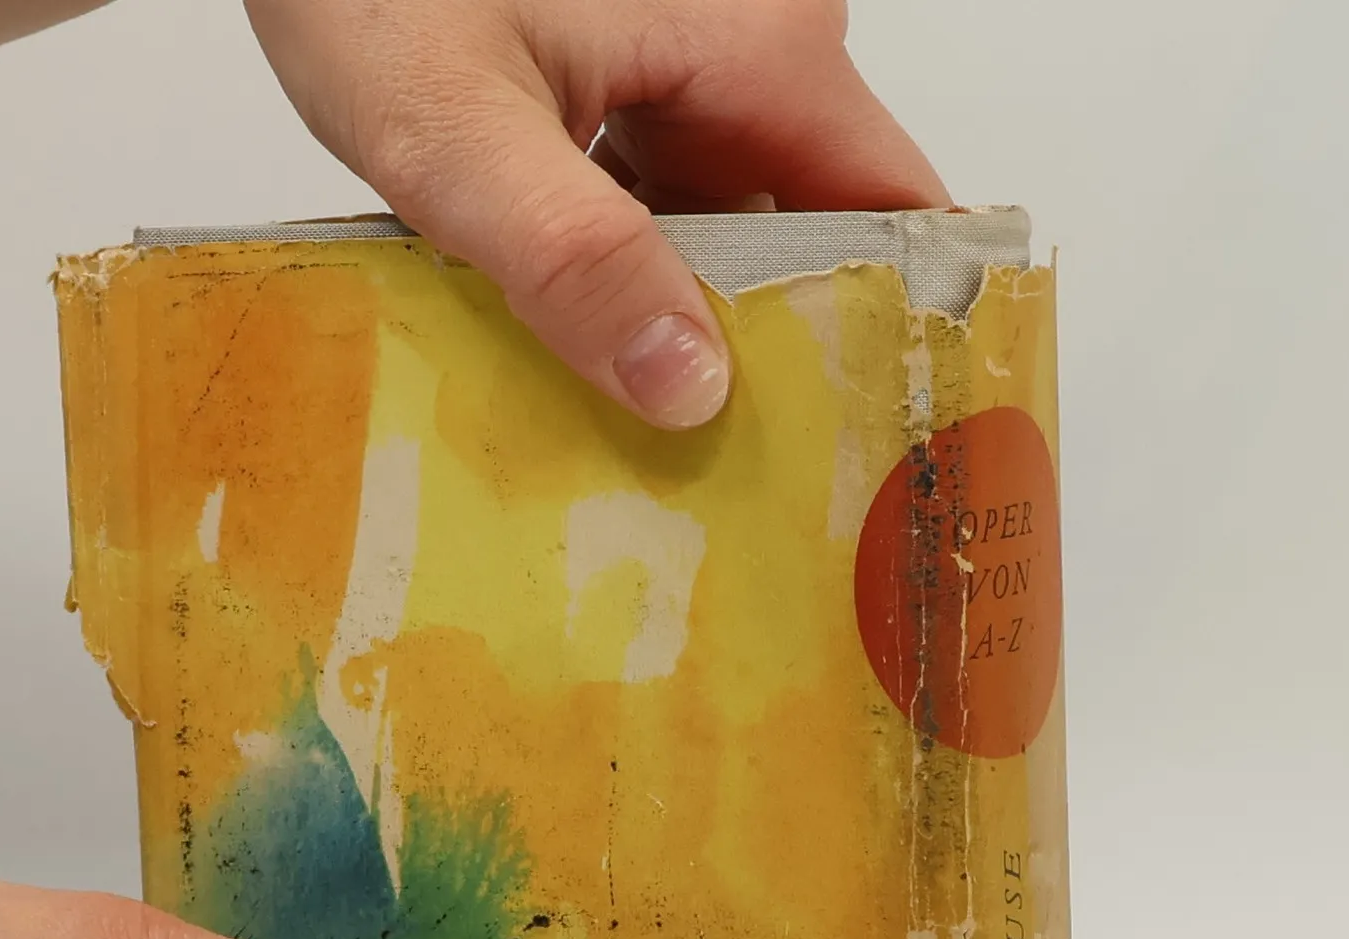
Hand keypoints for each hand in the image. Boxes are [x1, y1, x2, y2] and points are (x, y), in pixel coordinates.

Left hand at [244, 0, 945, 430]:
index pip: (892, 212)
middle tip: (729, 484)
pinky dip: (633, 270)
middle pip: (812, 232)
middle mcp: (753, 39)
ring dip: (689, 322)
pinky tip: (585, 343)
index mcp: (761, 43)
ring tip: (653, 439)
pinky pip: (667, 191)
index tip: (858, 454)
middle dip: (773, 355)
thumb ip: (571, 257)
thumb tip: (688, 386)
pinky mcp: (630, 66)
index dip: (888, 337)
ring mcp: (692, 51)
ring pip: (733, 221)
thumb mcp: (456, 128)